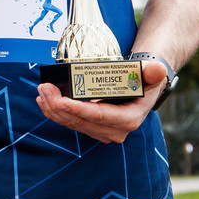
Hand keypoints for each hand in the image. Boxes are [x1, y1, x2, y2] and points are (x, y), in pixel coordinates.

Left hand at [36, 59, 168, 142]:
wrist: (142, 85)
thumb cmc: (143, 77)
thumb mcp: (150, 72)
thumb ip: (153, 71)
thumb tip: (156, 69)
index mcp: (129, 118)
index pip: (99, 116)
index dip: (78, 110)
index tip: (61, 101)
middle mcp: (116, 129)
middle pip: (82, 121)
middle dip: (59, 107)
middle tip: (44, 89)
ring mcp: (103, 130)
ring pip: (73, 123)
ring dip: (54, 110)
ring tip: (42, 92)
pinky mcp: (93, 127)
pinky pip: (71, 122)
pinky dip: (56, 112)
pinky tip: (44, 101)